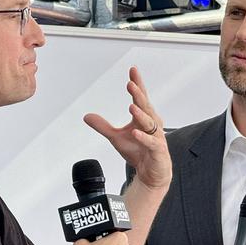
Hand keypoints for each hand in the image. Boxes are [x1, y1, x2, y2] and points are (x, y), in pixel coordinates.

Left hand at [84, 67, 170, 190]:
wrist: (151, 173)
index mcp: (143, 118)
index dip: (137, 84)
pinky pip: (151, 142)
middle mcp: (152, 125)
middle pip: (145, 106)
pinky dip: (143, 137)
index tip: (133, 70)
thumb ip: (103, 126)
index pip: (140, 98)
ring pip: (149, 123)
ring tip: (131, 107)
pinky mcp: (158, 150)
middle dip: (138, 95)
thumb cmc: (139, 152)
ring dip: (140, 114)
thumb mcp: (116, 138)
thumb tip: (87, 116)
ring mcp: (156, 137)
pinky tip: (135, 132)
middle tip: (131, 84)